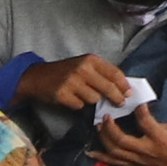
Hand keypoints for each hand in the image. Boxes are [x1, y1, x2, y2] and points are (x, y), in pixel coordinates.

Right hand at [15, 54, 131, 113]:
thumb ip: (101, 72)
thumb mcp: (83, 65)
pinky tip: (71, 98)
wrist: (37, 76)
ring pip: (94, 99)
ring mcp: (72, 82)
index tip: (129, 93)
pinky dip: (78, 104)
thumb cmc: (64, 71)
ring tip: (83, 94)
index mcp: (90, 59)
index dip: (124, 85)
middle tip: (119, 103)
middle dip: (116, 97)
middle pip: (108, 88)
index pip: (114, 73)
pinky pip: (80, 105)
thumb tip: (122, 86)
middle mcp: (82, 69)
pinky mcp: (63, 95)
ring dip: (92, 100)